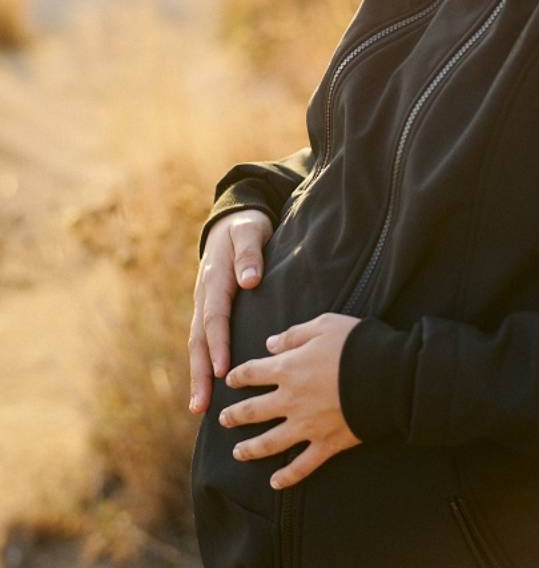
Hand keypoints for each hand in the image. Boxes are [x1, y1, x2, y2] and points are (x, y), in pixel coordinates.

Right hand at [188, 209, 273, 413]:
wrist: (232, 220)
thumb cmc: (245, 226)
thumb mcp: (250, 230)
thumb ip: (250, 253)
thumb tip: (250, 280)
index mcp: (215, 279)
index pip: (215, 317)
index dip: (218, 344)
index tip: (222, 370)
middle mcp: (204, 295)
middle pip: (199, 339)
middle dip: (199, 373)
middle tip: (200, 406)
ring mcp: (204, 303)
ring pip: (198, 343)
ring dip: (198, 375)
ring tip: (200, 407)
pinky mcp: (209, 308)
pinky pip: (205, 339)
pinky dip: (204, 362)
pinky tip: (209, 385)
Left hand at [219, 312, 362, 489]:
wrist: (386, 376)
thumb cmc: (355, 344)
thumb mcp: (323, 325)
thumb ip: (293, 335)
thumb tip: (269, 344)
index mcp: (288, 368)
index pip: (252, 373)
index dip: (238, 376)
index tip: (230, 380)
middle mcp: (291, 400)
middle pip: (253, 411)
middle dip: (235, 415)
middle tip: (223, 419)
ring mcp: (307, 425)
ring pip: (269, 442)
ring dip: (250, 449)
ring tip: (238, 453)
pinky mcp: (326, 443)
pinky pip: (302, 465)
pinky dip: (288, 477)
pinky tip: (275, 483)